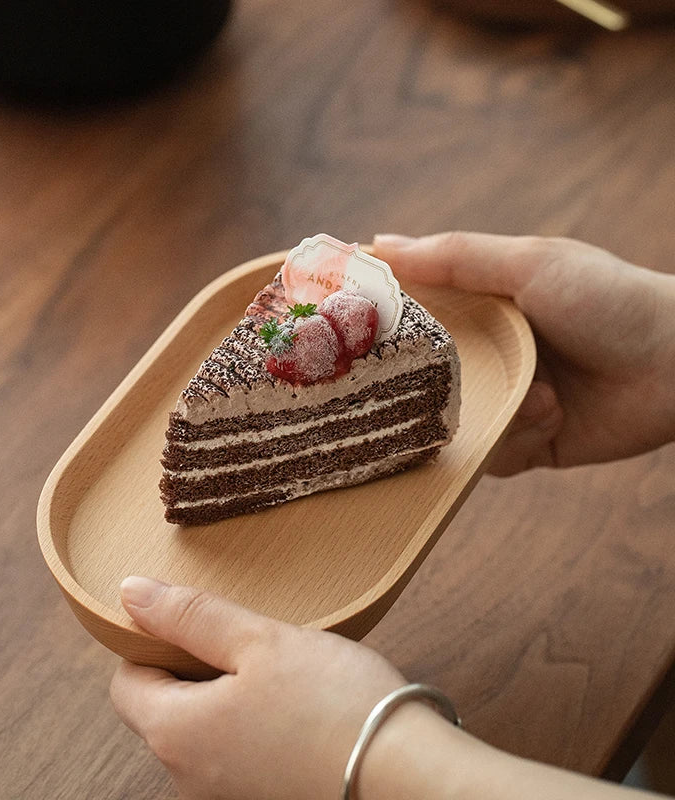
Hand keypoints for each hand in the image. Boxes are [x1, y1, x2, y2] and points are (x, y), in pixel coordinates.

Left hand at [109, 576, 407, 799]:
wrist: (407, 777)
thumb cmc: (333, 704)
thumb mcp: (259, 641)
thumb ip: (191, 616)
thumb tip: (130, 592)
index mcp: (176, 735)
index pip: (127, 684)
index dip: (152, 645)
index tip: (196, 624)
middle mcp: (187, 780)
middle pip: (163, 710)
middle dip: (193, 670)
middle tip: (247, 643)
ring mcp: (223, 799)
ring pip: (202, 733)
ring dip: (225, 698)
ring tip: (277, 675)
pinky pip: (234, 757)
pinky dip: (250, 728)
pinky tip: (293, 710)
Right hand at [374, 232, 674, 474]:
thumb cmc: (610, 300)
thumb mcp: (530, 264)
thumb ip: (454, 257)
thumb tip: (377, 243)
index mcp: (479, 306)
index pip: (410, 310)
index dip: (374, 317)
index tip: (334, 322)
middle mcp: (485, 353)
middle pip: (419, 375)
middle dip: (416, 382)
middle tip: (405, 383)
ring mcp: (503, 399)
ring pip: (450, 422)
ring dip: (494, 409)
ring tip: (541, 393)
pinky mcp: (525, 441)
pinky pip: (491, 454)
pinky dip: (519, 436)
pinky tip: (555, 412)